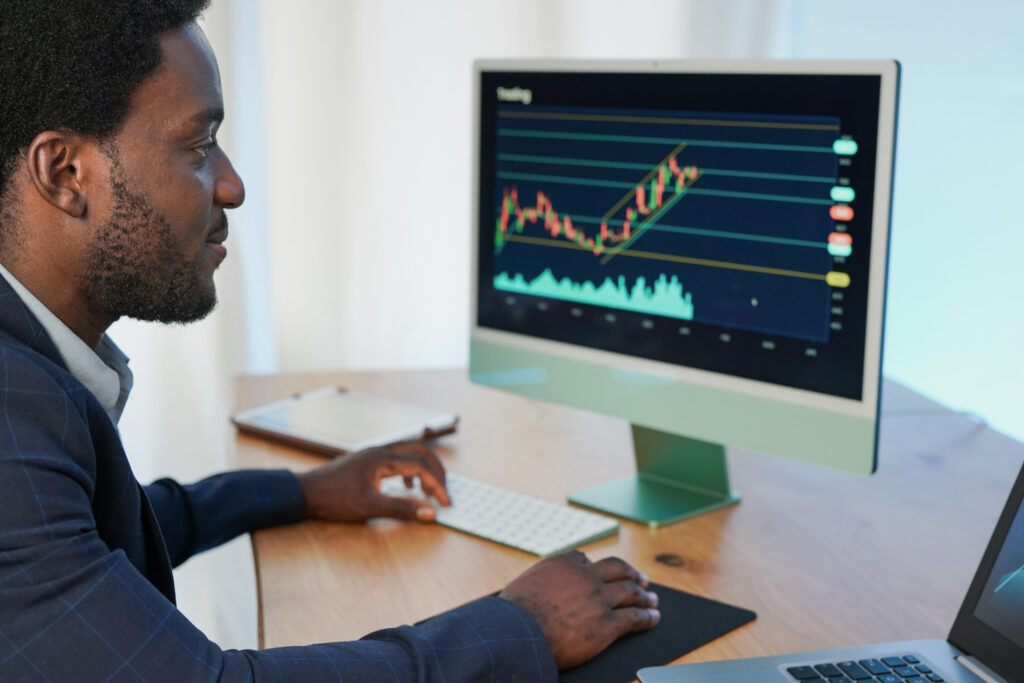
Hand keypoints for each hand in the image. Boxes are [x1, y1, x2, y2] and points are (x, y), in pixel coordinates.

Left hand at [296, 441, 450, 522]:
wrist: (304, 494)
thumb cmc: (333, 499)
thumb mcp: (370, 507)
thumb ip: (402, 509)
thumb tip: (431, 512)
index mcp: (382, 458)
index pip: (421, 465)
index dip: (437, 484)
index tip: (446, 503)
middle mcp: (380, 450)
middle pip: (420, 450)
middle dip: (436, 470)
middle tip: (444, 490)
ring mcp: (373, 454)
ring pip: (409, 453)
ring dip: (423, 469)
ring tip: (426, 491)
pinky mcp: (367, 461)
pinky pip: (397, 459)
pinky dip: (409, 471)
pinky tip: (406, 487)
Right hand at [499, 550, 659, 669]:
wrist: (518, 632)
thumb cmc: (514, 614)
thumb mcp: (526, 583)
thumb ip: (543, 582)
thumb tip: (544, 589)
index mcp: (565, 563)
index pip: (587, 560)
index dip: (597, 568)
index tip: (604, 572)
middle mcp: (586, 576)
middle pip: (617, 570)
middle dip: (632, 574)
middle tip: (642, 579)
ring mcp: (599, 599)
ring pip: (631, 592)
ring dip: (645, 595)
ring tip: (652, 599)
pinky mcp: (607, 624)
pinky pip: (634, 618)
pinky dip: (647, 618)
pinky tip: (653, 618)